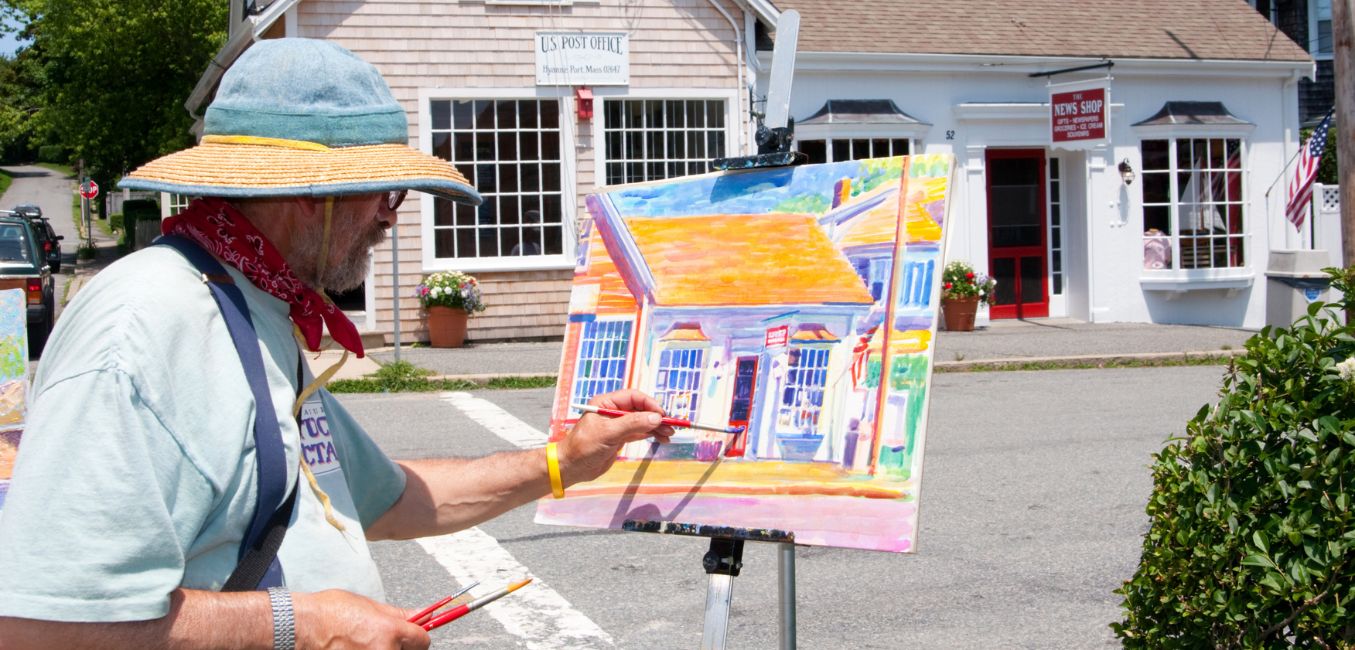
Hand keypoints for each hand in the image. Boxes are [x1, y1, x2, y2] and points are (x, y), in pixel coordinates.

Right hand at [292, 589, 429, 649]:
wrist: (301, 627)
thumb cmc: (330, 612)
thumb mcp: (370, 606)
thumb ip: (398, 615)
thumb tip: (421, 614)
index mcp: (390, 631)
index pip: (423, 641)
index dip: (418, 636)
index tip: (414, 635)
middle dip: (400, 646)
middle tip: (381, 639)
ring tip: (363, 643)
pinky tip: (355, 648)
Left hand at [560, 390, 673, 484]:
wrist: (571, 468)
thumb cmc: (584, 447)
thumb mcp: (608, 433)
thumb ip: (632, 424)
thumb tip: (656, 417)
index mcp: (606, 403)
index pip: (633, 397)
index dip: (649, 404)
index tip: (662, 415)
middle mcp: (613, 412)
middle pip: (640, 409)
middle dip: (655, 417)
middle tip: (671, 426)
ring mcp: (617, 425)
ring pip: (642, 421)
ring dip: (656, 427)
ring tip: (669, 434)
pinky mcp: (620, 438)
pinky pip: (639, 432)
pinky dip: (650, 435)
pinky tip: (661, 438)